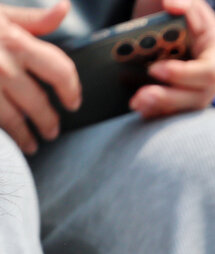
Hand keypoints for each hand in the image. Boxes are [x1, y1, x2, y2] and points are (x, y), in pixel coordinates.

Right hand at [0, 0, 77, 153]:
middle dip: (48, 120)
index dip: (72, 89)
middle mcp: (1, 65)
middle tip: (51, 129)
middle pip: (38, 102)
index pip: (60, 71)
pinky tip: (5, 138)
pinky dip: (2, 134)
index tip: (73, 102)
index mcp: (14, 40)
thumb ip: (31, 18)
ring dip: (25, 135)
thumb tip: (63, 10)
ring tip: (31, 143)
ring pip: (13, 120)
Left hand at [130, 0, 214, 116]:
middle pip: (200, 95)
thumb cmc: (180, 11)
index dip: (184, 75)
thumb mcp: (185, 0)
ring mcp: (205, 88)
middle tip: (142, 96)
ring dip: (162, 107)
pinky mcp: (190, 96)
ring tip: (137, 103)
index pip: (210, 71)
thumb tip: (173, 5)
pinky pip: (177, 110)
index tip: (155, 69)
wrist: (174, 22)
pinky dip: (158, 111)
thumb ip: (182, 1)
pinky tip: (141, 109)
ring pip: (188, 106)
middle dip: (170, 97)